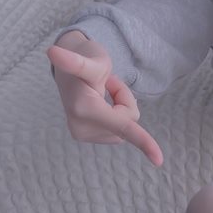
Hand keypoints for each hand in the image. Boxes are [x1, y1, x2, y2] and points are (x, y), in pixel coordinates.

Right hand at [48, 36, 163, 166]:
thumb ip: (78, 62)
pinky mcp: (84, 136)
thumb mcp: (92, 59)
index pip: (123, 126)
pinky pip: (116, 131)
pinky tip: (98, 101)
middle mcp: (80, 127)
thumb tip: (52, 51)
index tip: (160, 161)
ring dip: (118, 108)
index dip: (144, 142)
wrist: (68, 67)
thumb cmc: (86, 59)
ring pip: (123, 128)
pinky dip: (113, 116)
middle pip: (129, 121)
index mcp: (84, 109)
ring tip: (100, 90)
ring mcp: (81, 134)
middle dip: (124, 100)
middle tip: (106, 82)